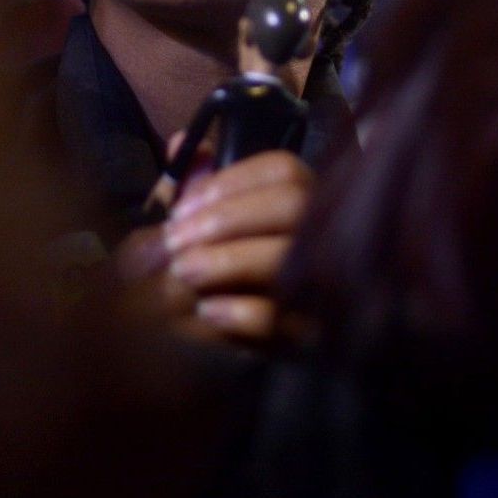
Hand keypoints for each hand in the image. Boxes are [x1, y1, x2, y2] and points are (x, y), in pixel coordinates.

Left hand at [115, 147, 313, 344]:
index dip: (232, 181)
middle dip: (228, 218)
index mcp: (299, 201)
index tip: (182, 206)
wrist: (216, 354)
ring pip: (289, 258)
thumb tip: (178, 143)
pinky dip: (240, 311)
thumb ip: (188, 187)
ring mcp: (322, 286)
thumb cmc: (210, 273)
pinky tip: (206, 310)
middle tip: (174, 241)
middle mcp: (322, 235)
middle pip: (293, 205)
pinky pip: (283, 319)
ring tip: (181, 271)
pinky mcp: (310, 336)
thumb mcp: (195, 228)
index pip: (283, 170)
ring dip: (227, 260)